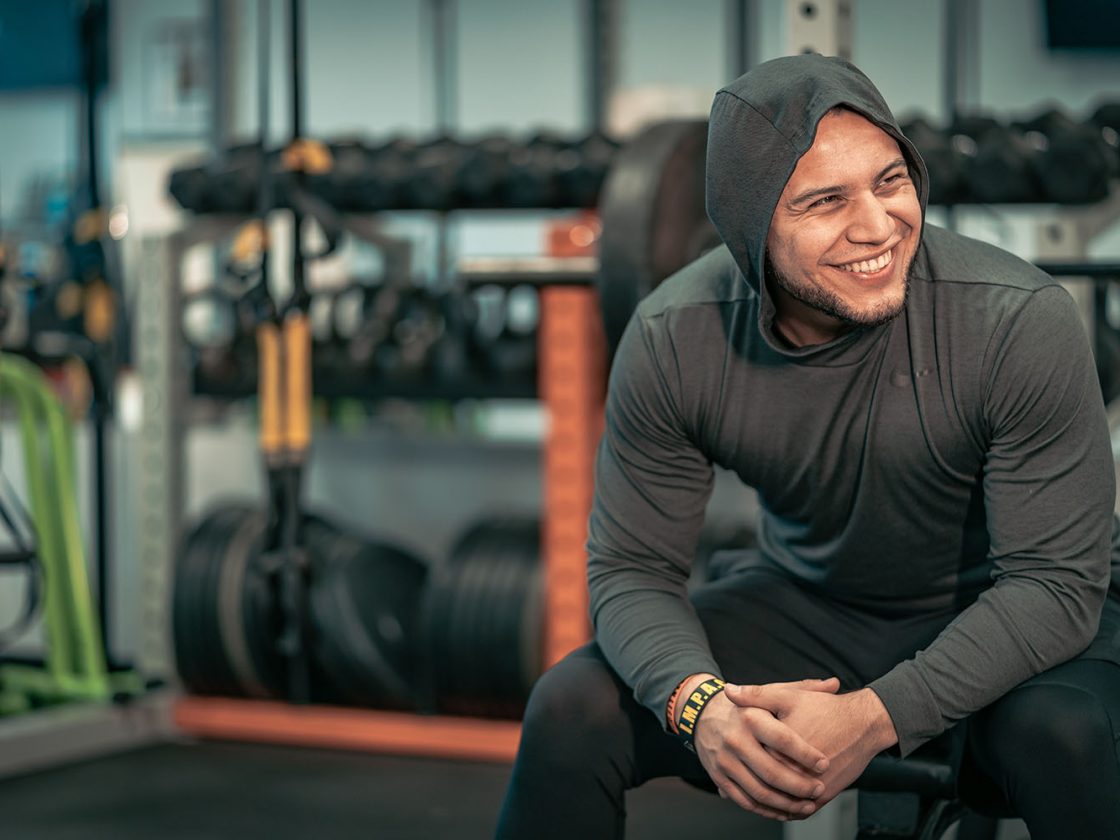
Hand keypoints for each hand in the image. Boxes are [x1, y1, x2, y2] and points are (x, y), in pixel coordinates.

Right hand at [691, 676, 839, 820]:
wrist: (703, 714)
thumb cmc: (747, 707)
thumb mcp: (771, 693)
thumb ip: (803, 689)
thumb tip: (834, 683)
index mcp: (750, 716)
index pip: (782, 739)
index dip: (806, 754)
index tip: (825, 764)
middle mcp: (735, 739)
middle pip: (771, 772)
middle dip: (800, 786)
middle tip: (819, 789)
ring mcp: (725, 761)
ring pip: (759, 791)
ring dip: (787, 804)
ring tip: (808, 805)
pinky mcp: (718, 777)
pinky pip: (745, 800)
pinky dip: (767, 810)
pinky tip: (785, 811)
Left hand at [725, 681, 898, 808]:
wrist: (863, 723)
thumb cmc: (825, 708)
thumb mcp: (787, 696)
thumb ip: (756, 695)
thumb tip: (728, 691)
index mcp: (778, 746)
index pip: (751, 760)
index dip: (740, 761)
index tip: (731, 760)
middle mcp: (794, 770)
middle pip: (764, 783)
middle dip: (750, 784)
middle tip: (737, 783)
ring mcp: (811, 786)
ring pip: (781, 802)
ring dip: (767, 803)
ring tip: (756, 796)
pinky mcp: (825, 795)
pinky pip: (801, 809)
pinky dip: (789, 809)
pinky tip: (781, 802)